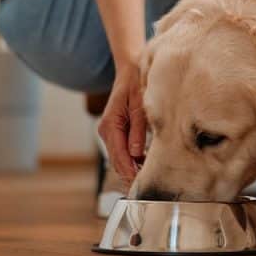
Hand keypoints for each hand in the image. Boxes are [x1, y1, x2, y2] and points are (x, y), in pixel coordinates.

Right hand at [97, 62, 146, 185]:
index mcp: (110, 125)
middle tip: (147, 188)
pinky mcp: (117, 131)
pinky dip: (132, 159)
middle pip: (117, 161)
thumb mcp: (139, 104)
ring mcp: (110, 132)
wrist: (131, 67)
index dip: (130, 172)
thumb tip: (136, 153)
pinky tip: (145, 164)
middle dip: (131, 174)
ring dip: (131, 168)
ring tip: (148, 178)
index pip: (119, 156)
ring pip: (120, 157)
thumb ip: (138, 129)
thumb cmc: (136, 82)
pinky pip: (123, 150)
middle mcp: (107, 130)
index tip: (140, 184)